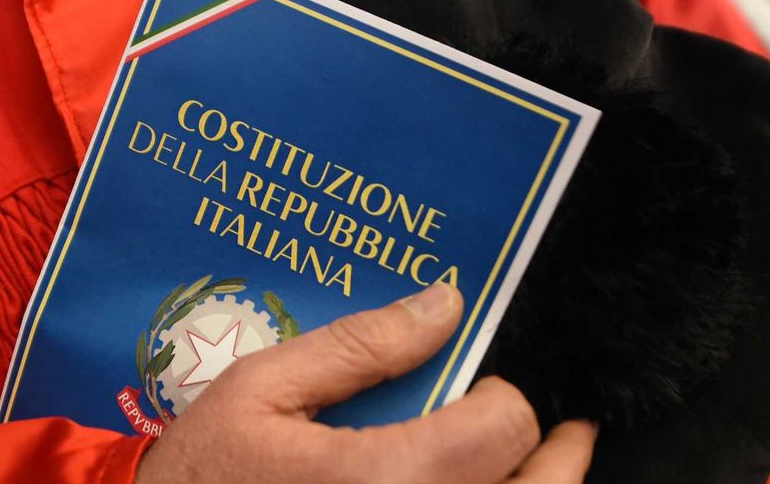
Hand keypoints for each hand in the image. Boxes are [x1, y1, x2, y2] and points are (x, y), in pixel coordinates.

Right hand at [135, 284, 596, 482]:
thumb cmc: (204, 470)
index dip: (504, 396)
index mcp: (381, 482)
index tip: (482, 384)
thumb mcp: (261, 388)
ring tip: (537, 464)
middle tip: (564, 430)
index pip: (503, 429)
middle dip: (557, 453)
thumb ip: (358, 346)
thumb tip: (445, 304)